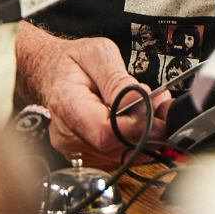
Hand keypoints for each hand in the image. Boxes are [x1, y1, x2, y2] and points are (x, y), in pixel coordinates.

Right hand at [14, 22, 169, 166]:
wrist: (52, 75)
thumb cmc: (74, 64)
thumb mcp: (98, 54)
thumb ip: (118, 78)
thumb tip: (139, 100)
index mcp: (68, 105)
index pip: (105, 132)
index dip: (135, 124)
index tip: (153, 106)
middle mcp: (68, 135)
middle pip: (117, 149)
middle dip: (148, 128)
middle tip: (161, 105)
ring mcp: (75, 151)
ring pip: (122, 157)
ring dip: (145, 136)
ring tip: (150, 110)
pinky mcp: (85, 157)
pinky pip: (117, 159)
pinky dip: (134, 143)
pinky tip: (138, 122)